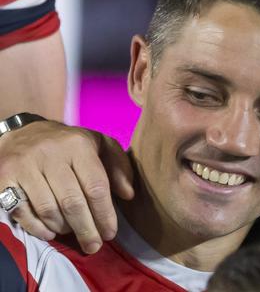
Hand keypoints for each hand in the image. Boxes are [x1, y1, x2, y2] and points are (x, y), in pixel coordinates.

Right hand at [0, 120, 133, 253]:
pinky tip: (50, 232)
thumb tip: (128, 195)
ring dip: (63, 228)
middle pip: (72, 202)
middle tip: (94, 246)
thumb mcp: (100, 144)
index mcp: (78, 145)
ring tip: (73, 232)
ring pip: (48, 210)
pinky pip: (22, 211)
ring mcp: (25, 166)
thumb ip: (118, 166)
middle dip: (86, 229)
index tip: (110, 233)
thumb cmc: (70, 144)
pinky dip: (38, 228)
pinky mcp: (5, 177)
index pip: (96, 186)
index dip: (104, 214)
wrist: (24, 132)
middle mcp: (51, 154)